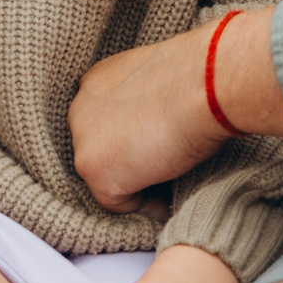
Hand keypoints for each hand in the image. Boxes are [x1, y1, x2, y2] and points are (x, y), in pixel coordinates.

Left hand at [69, 10, 282, 212]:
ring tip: (171, 178)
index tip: (155, 147)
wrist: (204, 84)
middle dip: (127, 162)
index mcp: (96, 82)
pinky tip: (170, 192)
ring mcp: (83, 142)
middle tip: (164, 167)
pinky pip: (119, 203)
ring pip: (108, 178)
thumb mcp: (160, 83)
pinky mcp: (96, 172)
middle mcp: (79, 109)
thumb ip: (146, 103)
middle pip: (101, 151)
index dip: (128, 139)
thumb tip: (160, 127)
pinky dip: (145, 204)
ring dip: (136, 182)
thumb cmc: (197, 78)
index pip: (103, 122)